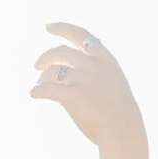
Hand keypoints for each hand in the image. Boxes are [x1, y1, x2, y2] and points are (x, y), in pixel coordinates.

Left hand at [30, 24, 142, 147]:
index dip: (62, 28)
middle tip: (37, 65)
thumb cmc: (119, 112)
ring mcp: (83, 80)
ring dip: (42, 77)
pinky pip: (47, 89)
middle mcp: (93, 65)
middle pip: (61, 51)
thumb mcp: (114, 82)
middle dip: (46, 57)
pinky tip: (34, 94)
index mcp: (105, 59)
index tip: (48, 27)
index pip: (80, 35)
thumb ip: (97, 71)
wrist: (124, 131)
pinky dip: (38, 91)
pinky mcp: (72, 96)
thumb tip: (73, 70)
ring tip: (39, 84)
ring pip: (52, 71)